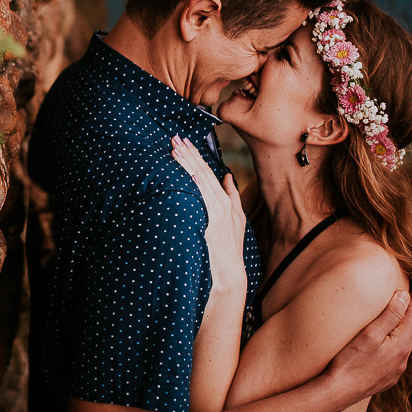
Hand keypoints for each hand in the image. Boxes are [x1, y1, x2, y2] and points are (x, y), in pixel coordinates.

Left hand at [171, 135, 246, 291]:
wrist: (229, 273)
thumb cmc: (229, 249)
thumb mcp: (236, 220)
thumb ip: (232, 195)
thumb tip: (227, 175)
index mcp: (225, 200)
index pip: (208, 172)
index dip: (196, 156)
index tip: (184, 141)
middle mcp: (222, 203)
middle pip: (203, 172)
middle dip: (189, 154)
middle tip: (175, 137)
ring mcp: (218, 212)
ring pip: (201, 182)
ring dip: (188, 164)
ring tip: (175, 149)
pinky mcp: (212, 221)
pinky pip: (204, 199)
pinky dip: (199, 184)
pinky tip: (191, 172)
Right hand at [325, 290, 411, 402]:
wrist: (339, 392)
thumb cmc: (350, 361)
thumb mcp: (370, 333)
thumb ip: (390, 315)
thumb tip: (405, 296)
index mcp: (402, 345)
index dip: (410, 302)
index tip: (403, 289)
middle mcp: (403, 359)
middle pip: (411, 331)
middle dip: (407, 315)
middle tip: (399, 300)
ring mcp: (396, 371)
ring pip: (404, 345)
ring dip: (401, 331)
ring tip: (391, 319)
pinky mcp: (386, 379)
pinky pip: (396, 358)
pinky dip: (393, 346)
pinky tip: (383, 344)